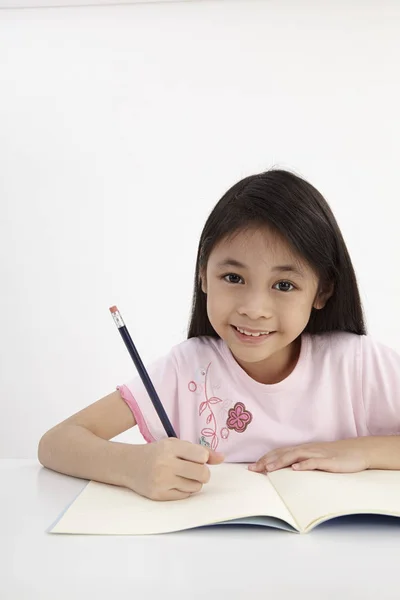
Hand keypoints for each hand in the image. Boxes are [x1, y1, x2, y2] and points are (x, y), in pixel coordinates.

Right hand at [124, 438, 223, 500]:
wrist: (129, 464)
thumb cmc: (157, 452)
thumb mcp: (176, 445)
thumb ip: (200, 450)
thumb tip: (222, 458)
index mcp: (170, 447)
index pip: (201, 456)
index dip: (204, 458)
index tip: (198, 458)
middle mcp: (165, 464)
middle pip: (202, 474)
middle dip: (203, 473)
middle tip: (195, 469)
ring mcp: (161, 481)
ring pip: (196, 486)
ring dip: (194, 482)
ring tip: (182, 475)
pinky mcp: (158, 495)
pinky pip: (185, 496)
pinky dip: (185, 490)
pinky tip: (175, 482)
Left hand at [248, 438, 371, 473]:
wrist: (356, 451)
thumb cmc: (334, 456)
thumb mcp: (315, 458)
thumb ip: (301, 462)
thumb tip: (285, 471)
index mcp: (302, 449)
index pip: (279, 453)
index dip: (264, 459)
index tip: (251, 468)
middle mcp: (306, 450)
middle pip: (283, 454)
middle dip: (267, 461)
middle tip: (253, 469)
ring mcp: (317, 454)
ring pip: (295, 456)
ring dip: (280, 462)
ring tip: (268, 469)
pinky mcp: (328, 461)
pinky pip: (314, 462)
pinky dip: (304, 464)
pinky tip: (296, 468)